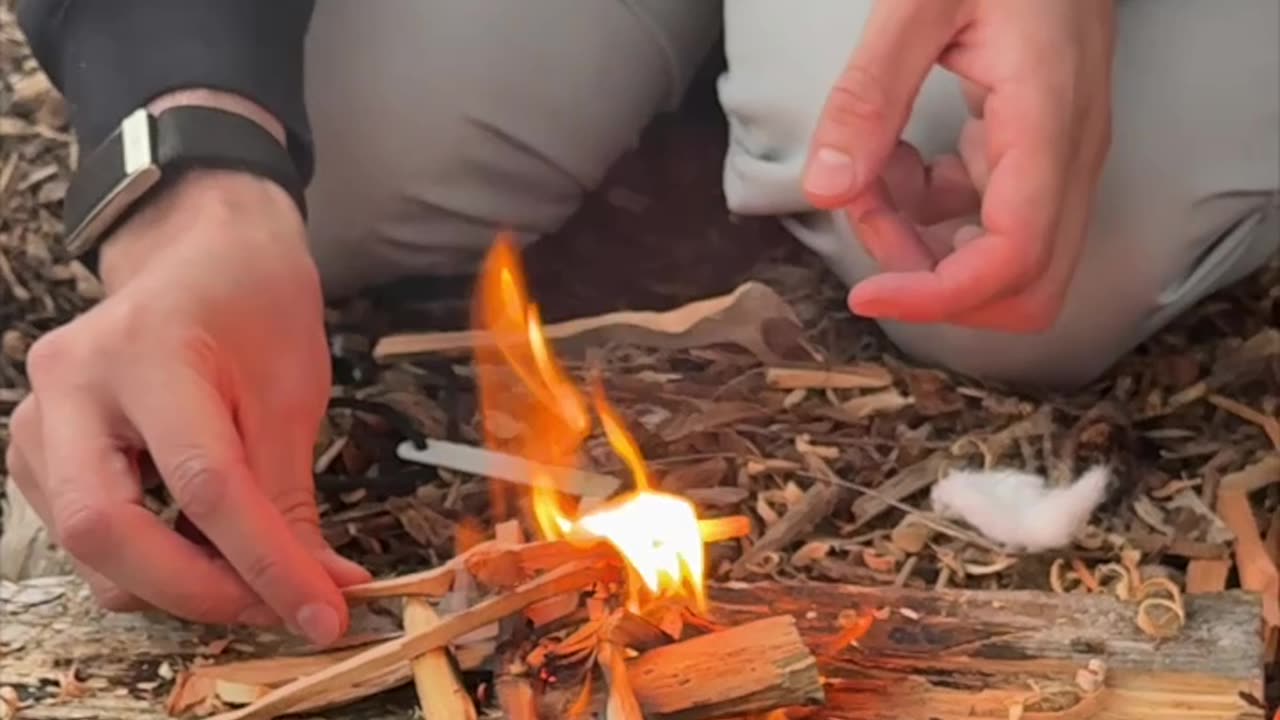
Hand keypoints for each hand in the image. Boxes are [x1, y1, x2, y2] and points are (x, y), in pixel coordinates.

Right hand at [6, 168, 368, 645]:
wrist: (196, 255)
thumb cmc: (252, 306)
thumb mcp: (291, 392)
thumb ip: (292, 497)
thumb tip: (322, 589)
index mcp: (146, 352)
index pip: (204, 484)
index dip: (267, 563)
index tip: (326, 613)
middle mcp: (70, 387)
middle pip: (107, 528)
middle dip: (198, 591)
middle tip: (280, 608)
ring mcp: (37, 421)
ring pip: (87, 548)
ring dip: (175, 586)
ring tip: (253, 576)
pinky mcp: (36, 453)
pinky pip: (84, 538)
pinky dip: (149, 565)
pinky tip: (205, 550)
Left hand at [803, 0, 1114, 331]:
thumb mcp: (917, 2)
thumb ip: (870, 95)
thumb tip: (827, 189)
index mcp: (1048, 125)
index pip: (1015, 262)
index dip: (938, 300)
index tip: (865, 294)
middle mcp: (1069, 156)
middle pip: (1027, 287)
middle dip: (934, 281)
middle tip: (869, 217)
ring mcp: (1060, 158)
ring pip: (1002, 258)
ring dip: (923, 241)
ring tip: (871, 173)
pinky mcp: (1036, 151)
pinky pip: (987, 218)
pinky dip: (930, 210)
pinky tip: (895, 158)